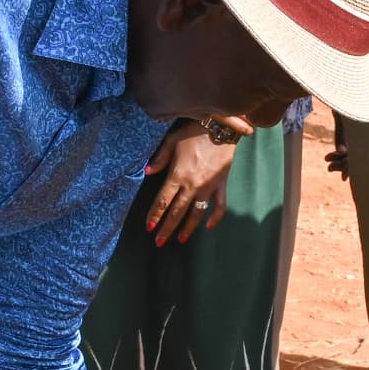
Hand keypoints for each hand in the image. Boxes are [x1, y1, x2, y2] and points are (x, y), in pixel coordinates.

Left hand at [143, 123, 240, 245]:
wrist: (221, 127)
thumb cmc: (193, 132)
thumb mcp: (171, 141)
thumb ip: (160, 159)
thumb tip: (147, 171)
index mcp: (177, 176)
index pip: (162, 201)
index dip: (155, 215)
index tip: (149, 228)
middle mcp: (192, 185)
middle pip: (177, 212)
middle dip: (167, 228)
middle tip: (159, 242)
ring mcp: (208, 187)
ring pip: (196, 213)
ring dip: (188, 228)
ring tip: (181, 239)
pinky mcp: (221, 185)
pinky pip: (220, 205)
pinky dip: (216, 218)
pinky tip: (209, 227)